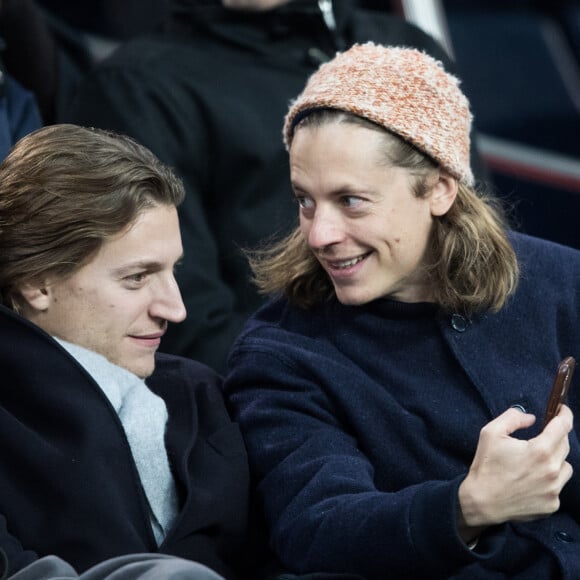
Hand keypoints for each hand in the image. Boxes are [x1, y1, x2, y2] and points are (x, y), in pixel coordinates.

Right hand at [457, 405, 573, 539]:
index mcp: (540, 450)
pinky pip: (558, 486)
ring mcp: (554, 489)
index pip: (563, 427)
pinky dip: (549, 480)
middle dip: (555, 437)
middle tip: (539, 437)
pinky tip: (531, 480)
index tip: (561, 409)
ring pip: (566, 467)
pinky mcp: (553, 504)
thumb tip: (531, 418)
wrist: (482, 502)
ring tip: (534, 462)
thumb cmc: (486, 466)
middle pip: (565, 445)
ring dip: (555, 460)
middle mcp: (553, 470)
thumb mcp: (491, 433)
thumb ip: (512, 418)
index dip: (564, 414)